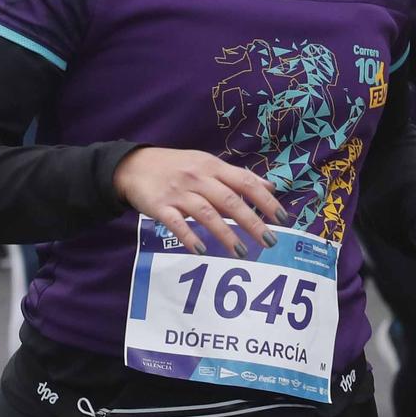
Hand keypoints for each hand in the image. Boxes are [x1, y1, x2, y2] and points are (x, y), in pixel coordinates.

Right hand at [112, 146, 286, 257]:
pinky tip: (202, 251)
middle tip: (269, 241)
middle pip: (230, 200)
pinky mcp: (160, 206)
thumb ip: (237, 176)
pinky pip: (177, 223)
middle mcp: (198, 178)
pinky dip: (190, 237)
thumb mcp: (207, 163)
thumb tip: (270, 187)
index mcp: (212, 166)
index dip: (265, 200)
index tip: (282, 218)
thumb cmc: (177, 166)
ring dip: (226, 234)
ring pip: (207, 213)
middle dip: (252, 222)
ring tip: (242, 253)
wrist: (133, 166)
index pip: (245, 181)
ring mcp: (179, 192)